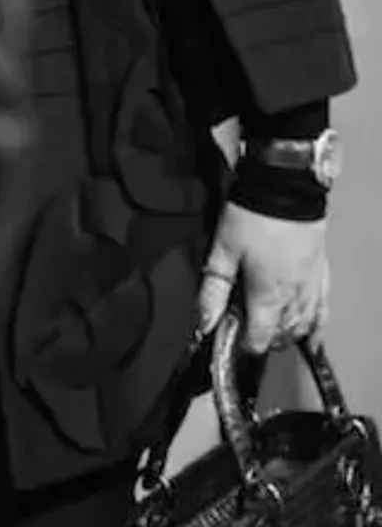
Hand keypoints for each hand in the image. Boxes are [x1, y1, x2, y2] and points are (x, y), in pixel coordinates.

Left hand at [198, 202, 329, 352]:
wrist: (285, 186)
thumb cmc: (251, 216)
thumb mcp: (223, 249)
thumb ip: (213, 289)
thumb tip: (204, 322)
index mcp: (268, 295)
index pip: (260, 338)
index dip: (245, 343)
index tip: (234, 337)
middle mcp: (294, 298)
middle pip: (283, 334)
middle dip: (265, 338)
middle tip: (247, 326)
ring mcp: (312, 287)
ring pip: (304, 326)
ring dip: (288, 333)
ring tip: (272, 327)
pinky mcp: (322, 274)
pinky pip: (323, 310)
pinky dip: (315, 325)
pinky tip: (310, 332)